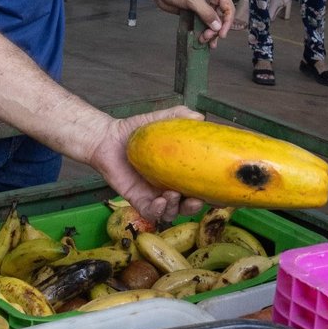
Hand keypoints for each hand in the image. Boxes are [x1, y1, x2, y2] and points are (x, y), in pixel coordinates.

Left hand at [87, 103, 201, 222]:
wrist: (108, 138)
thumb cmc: (134, 131)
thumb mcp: (159, 120)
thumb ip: (178, 116)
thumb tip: (200, 117)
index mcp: (178, 173)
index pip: (199, 188)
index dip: (211, 195)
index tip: (220, 195)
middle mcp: (168, 187)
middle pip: (187, 205)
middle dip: (194, 207)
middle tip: (196, 200)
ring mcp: (153, 195)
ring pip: (170, 212)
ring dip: (175, 208)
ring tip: (173, 195)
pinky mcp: (137, 199)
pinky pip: (149, 212)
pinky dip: (157, 211)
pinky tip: (160, 201)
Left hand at [150, 0, 233, 45]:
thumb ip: (206, 13)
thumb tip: (217, 26)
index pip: (229, 8)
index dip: (227, 22)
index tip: (221, 34)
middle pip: (222, 18)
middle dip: (216, 29)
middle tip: (207, 37)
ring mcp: (205, 6)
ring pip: (213, 23)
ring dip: (210, 33)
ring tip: (203, 40)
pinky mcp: (197, 12)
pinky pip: (204, 24)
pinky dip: (204, 32)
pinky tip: (202, 39)